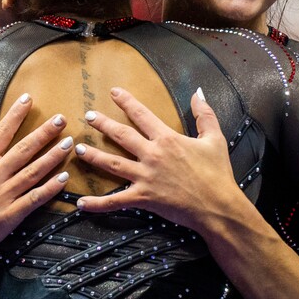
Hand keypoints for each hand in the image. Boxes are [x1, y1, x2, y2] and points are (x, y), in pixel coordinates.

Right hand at [0, 94, 73, 297]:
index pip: (1, 132)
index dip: (15, 114)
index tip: (29, 99)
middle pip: (23, 149)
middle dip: (44, 133)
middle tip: (62, 119)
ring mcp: (4, 194)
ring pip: (33, 171)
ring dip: (52, 157)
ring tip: (69, 144)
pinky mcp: (11, 213)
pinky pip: (34, 198)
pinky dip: (50, 188)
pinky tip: (64, 177)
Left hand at [73, 87, 240, 232]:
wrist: (218, 206)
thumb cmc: (217, 173)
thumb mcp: (215, 139)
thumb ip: (204, 114)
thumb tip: (197, 92)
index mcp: (167, 139)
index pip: (142, 115)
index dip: (126, 102)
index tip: (114, 92)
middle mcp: (152, 155)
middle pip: (121, 135)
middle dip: (103, 124)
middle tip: (89, 116)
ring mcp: (145, 177)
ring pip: (113, 163)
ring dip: (95, 156)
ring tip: (80, 150)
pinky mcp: (143, 198)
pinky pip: (116, 201)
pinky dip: (97, 204)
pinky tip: (81, 203)